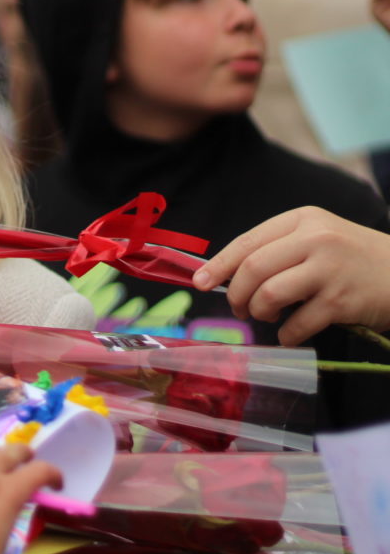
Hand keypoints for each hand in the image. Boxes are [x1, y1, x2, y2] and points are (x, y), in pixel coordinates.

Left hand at [194, 206, 389, 344]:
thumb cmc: (355, 260)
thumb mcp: (319, 239)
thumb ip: (279, 250)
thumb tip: (226, 275)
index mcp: (303, 219)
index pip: (247, 242)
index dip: (218, 265)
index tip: (198, 283)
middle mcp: (316, 238)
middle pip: (253, 269)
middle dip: (236, 295)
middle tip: (238, 309)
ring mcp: (330, 268)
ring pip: (269, 294)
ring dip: (259, 313)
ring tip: (268, 317)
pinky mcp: (343, 300)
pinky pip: (297, 323)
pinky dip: (287, 334)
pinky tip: (291, 333)